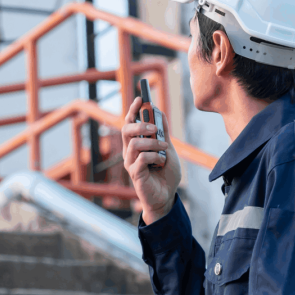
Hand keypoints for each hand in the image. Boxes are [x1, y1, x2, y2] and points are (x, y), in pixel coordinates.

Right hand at [121, 97, 181, 223]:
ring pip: (135, 143)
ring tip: (164, 149)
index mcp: (135, 144)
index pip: (129, 123)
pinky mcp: (134, 173)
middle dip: (141, 124)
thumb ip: (163, 133)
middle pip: (126, 129)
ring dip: (153, 143)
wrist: (166, 196)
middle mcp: (129, 152)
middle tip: (156, 128)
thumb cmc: (165, 174)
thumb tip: (159, 111)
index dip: (133, 110)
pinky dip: (155, 156)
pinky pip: (142, 158)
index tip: (140, 98)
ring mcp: (130, 162)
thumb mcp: (168, 149)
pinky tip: (161, 162)